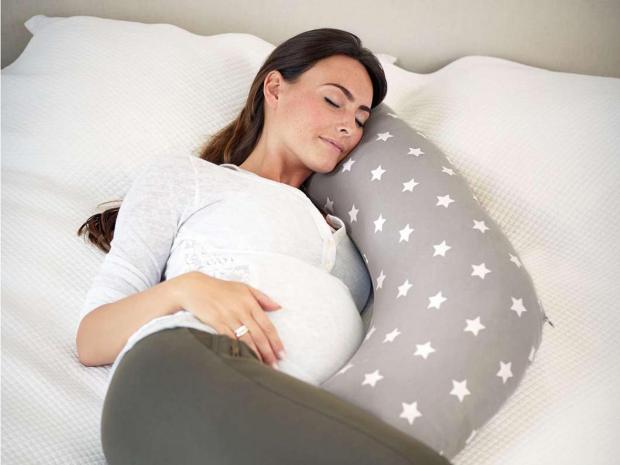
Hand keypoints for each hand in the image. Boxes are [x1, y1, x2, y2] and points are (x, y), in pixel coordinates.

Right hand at [170, 271, 285, 367]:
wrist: (195, 287)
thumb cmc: (221, 288)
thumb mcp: (244, 287)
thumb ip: (262, 297)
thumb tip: (278, 307)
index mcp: (250, 302)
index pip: (267, 325)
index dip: (276, 341)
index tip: (282, 353)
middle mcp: (241, 310)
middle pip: (258, 335)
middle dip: (268, 352)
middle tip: (275, 365)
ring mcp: (228, 317)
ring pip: (246, 340)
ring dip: (255, 354)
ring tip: (262, 366)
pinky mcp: (216, 323)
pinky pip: (230, 339)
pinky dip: (238, 350)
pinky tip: (243, 359)